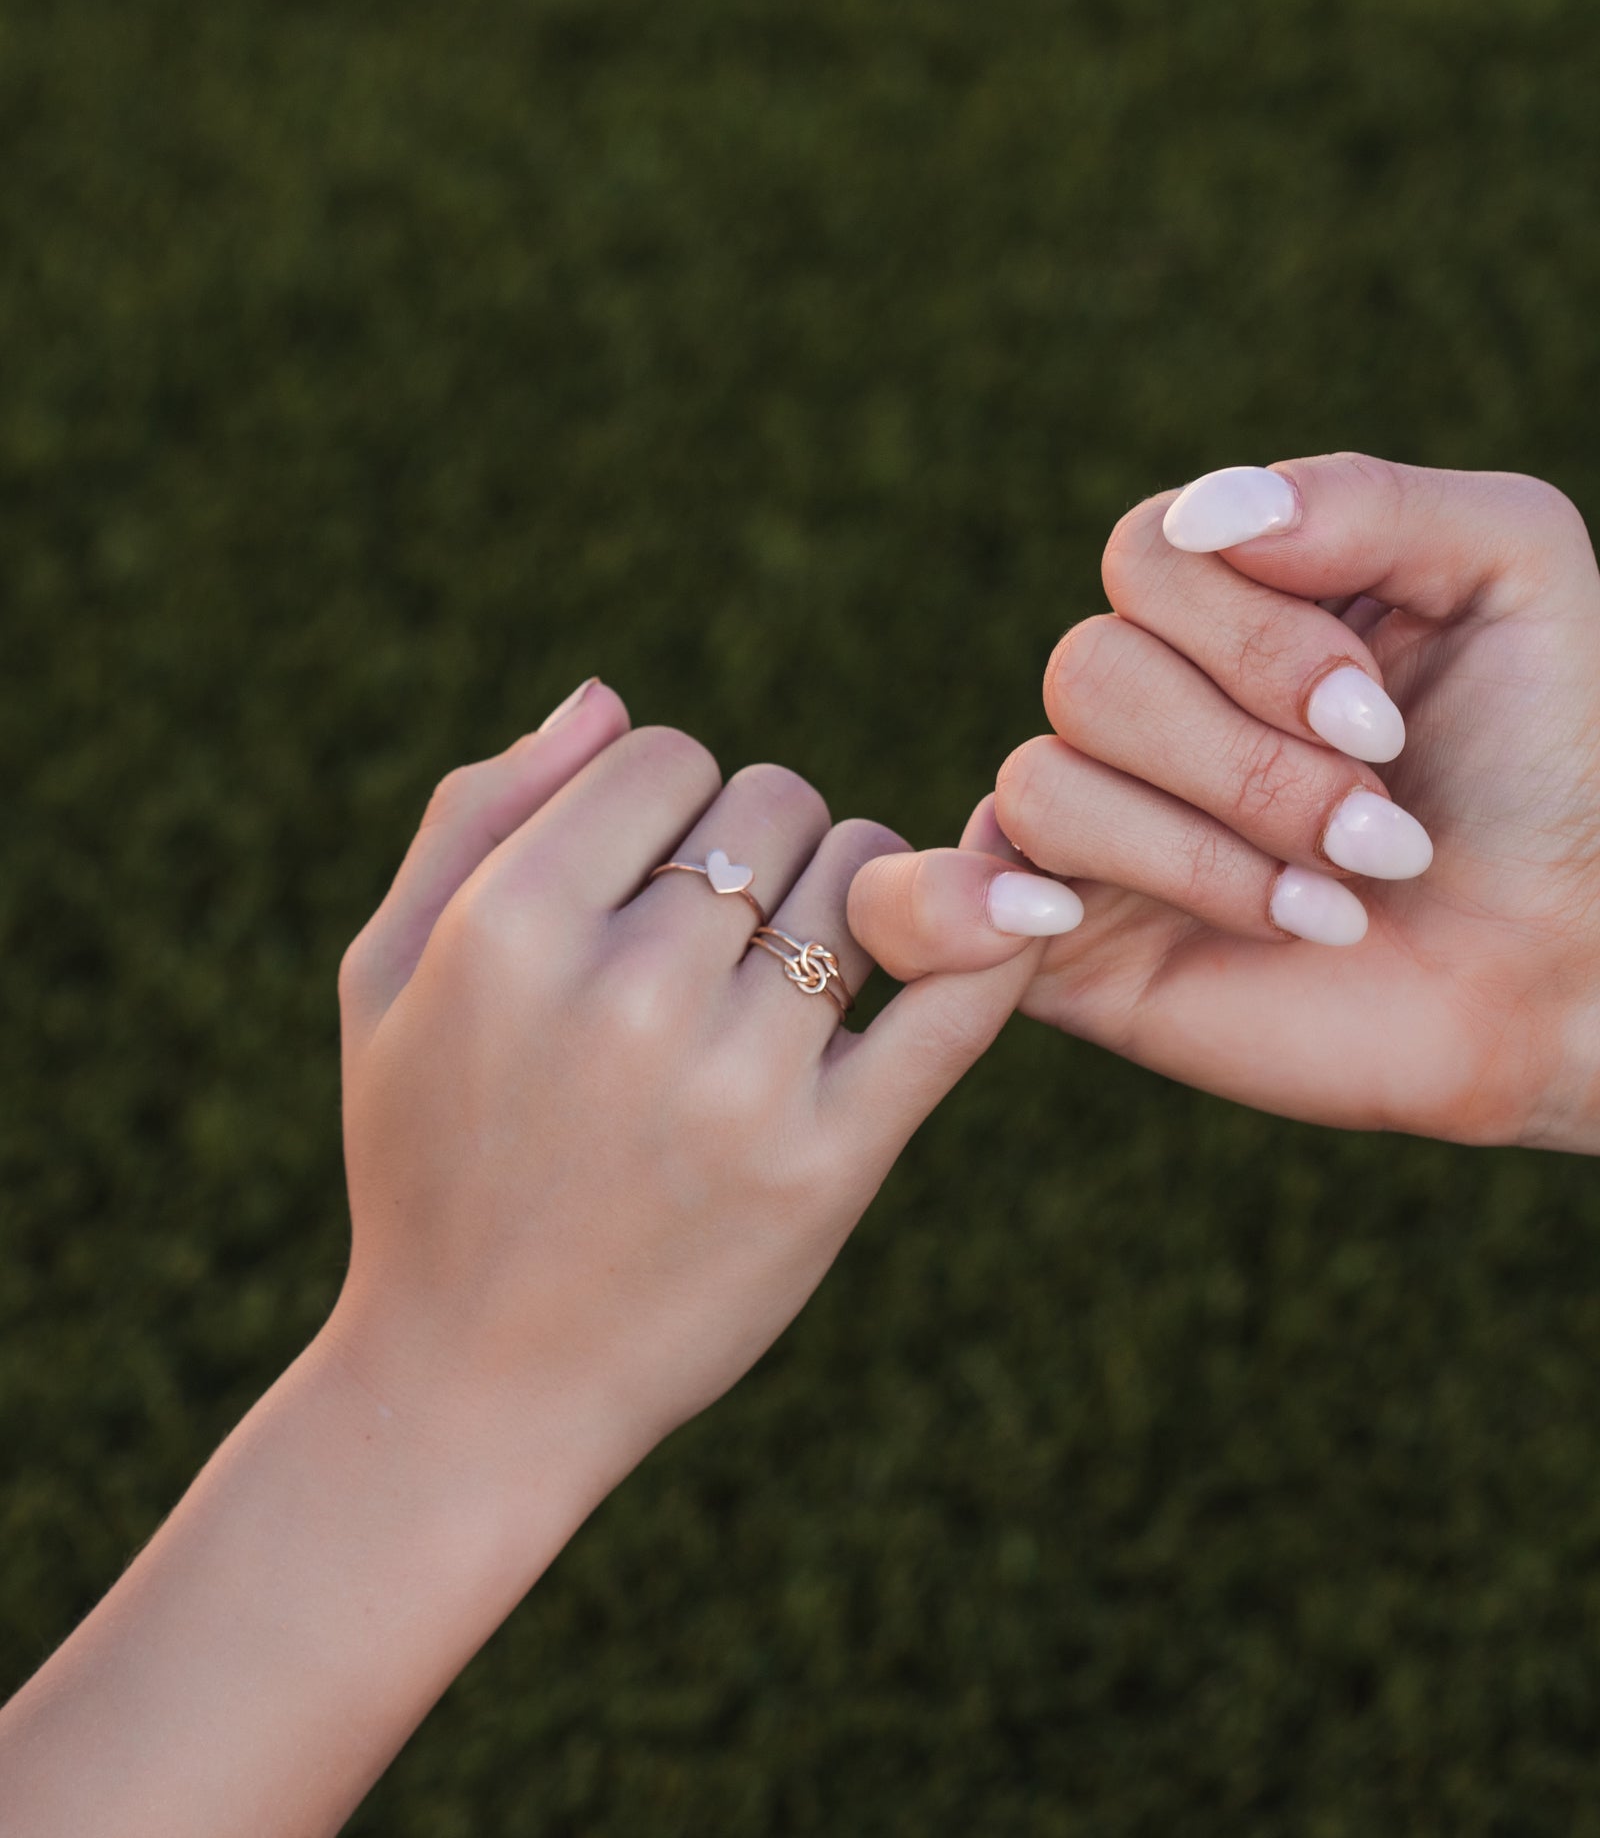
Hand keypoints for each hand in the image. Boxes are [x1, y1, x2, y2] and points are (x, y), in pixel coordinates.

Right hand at [330, 677, 1036, 1483]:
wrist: (476, 1385)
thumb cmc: (428, 1159)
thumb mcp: (388, 972)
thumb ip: (477, 812)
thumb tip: (607, 696)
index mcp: (509, 931)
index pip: (663, 756)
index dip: (662, 802)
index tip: (644, 875)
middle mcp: (630, 995)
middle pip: (774, 803)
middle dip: (753, 844)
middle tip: (715, 935)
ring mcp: (739, 1084)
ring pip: (867, 874)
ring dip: (848, 889)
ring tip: (789, 966)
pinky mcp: (830, 1165)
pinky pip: (954, 1006)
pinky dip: (1002, 931)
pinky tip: (1026, 893)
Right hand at [848, 453, 1599, 1149]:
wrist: (1564, 974)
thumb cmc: (1545, 773)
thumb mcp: (1514, 576)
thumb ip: (1369, 497)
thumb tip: (1207, 518)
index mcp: (1228, 607)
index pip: (1148, 557)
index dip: (1254, 637)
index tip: (1382, 719)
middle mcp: (1149, 704)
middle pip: (1091, 670)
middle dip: (1253, 762)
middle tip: (1382, 835)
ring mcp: (1099, 823)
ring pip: (1048, 778)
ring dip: (1209, 850)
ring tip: (1331, 905)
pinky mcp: (1063, 944)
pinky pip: (963, 887)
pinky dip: (1023, 894)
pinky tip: (1115, 921)